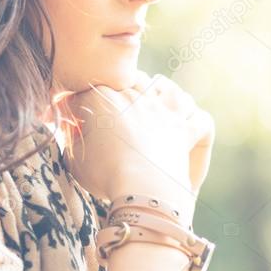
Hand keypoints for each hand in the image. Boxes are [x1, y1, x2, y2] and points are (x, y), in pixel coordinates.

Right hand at [64, 71, 213, 217]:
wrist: (141, 191)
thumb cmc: (104, 176)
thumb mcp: (76, 160)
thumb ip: (73, 139)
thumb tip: (74, 129)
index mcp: (101, 99)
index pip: (84, 93)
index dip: (76, 108)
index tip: (73, 121)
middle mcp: (135, 96)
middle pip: (126, 79)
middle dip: (117, 90)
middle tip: (112, 110)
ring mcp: (163, 110)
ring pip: (164, 87)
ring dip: (158, 92)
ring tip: (152, 104)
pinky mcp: (183, 129)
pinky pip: (198, 118)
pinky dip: (194, 119)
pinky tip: (186, 123)